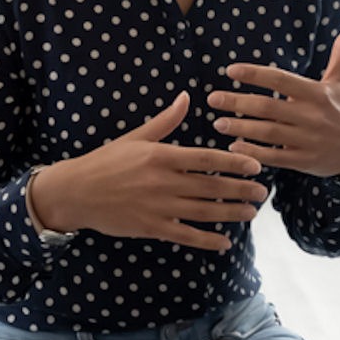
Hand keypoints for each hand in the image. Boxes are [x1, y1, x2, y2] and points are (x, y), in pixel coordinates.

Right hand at [30, 91, 268, 251]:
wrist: (75, 192)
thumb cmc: (107, 161)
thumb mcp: (137, 137)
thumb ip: (166, 120)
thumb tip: (186, 97)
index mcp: (162, 156)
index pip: (206, 159)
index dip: (234, 162)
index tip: (256, 165)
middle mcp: (163, 182)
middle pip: (211, 187)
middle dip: (240, 189)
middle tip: (264, 192)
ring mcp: (158, 207)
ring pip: (203, 211)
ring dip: (230, 212)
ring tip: (252, 213)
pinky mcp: (150, 227)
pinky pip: (184, 235)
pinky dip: (206, 240)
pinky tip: (225, 242)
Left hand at [208, 25, 339, 177]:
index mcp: (317, 93)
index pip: (281, 79)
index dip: (255, 74)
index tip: (230, 71)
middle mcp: (312, 116)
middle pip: (268, 107)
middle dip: (238, 102)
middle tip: (213, 99)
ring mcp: (308, 140)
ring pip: (268, 132)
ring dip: (240, 128)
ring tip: (218, 123)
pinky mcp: (304, 161)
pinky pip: (275, 157)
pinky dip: (253, 153)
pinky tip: (235, 147)